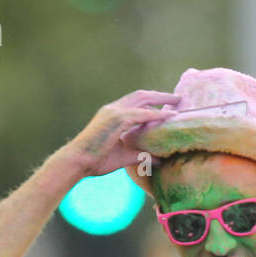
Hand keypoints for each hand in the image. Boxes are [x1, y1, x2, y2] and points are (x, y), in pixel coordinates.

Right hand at [56, 89, 180, 178]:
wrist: (77, 161)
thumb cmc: (96, 160)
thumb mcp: (124, 156)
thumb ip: (141, 155)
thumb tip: (159, 160)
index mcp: (112, 114)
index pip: (135, 102)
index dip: (152, 102)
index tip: (167, 104)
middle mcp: (113, 109)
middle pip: (141, 95)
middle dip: (160, 95)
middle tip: (177, 98)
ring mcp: (114, 112)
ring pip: (143, 99)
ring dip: (161, 99)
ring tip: (178, 101)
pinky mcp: (117, 119)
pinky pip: (142, 113)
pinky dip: (157, 113)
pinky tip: (170, 115)